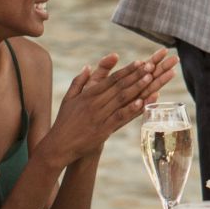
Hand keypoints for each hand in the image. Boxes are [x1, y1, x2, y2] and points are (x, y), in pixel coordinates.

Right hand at [41, 50, 176, 167]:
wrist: (58, 146)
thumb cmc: (64, 122)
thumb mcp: (68, 99)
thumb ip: (79, 82)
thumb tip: (87, 66)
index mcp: (87, 95)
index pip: (111, 79)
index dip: (126, 70)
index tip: (140, 62)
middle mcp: (94, 103)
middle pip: (118, 86)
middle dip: (136, 75)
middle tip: (151, 65)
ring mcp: (99, 116)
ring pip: (120, 99)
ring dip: (136, 87)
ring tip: (150, 78)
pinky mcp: (102, 130)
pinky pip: (119, 117)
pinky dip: (131, 109)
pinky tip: (142, 102)